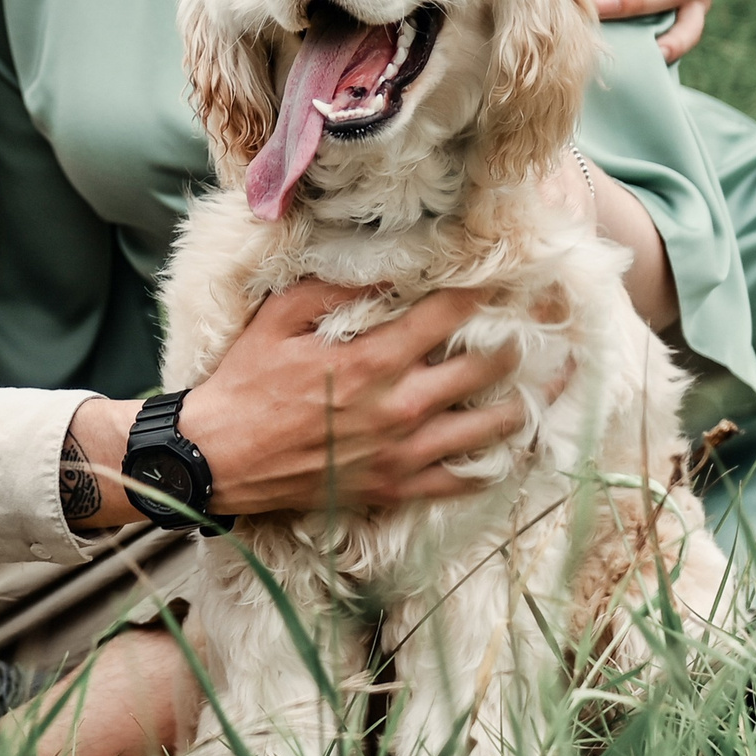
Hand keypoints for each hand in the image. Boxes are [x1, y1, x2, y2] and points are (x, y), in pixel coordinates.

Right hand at [175, 280, 553, 514]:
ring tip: (537, 384)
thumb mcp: (278, 318)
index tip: (506, 279)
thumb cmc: (246, 384)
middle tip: (535, 327)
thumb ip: (332, 289)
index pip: (449, 316)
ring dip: (520, 402)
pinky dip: (492, 463)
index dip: (483, 293)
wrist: (218, 459)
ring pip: (488, 428)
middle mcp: (397, 407)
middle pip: (485, 369)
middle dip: (517, 342)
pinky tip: (507, 447)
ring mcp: (401, 454)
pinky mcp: (393, 489)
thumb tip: (383, 266)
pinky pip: (461, 480)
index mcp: (371, 360)